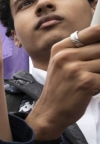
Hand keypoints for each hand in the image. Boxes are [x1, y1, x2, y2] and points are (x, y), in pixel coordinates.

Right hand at [27, 24, 99, 139]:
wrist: (50, 112)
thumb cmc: (60, 89)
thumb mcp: (62, 64)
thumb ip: (80, 51)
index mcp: (61, 48)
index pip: (94, 31)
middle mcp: (66, 56)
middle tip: (94, 70)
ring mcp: (76, 69)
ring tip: (93, 80)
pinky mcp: (86, 82)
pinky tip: (94, 88)